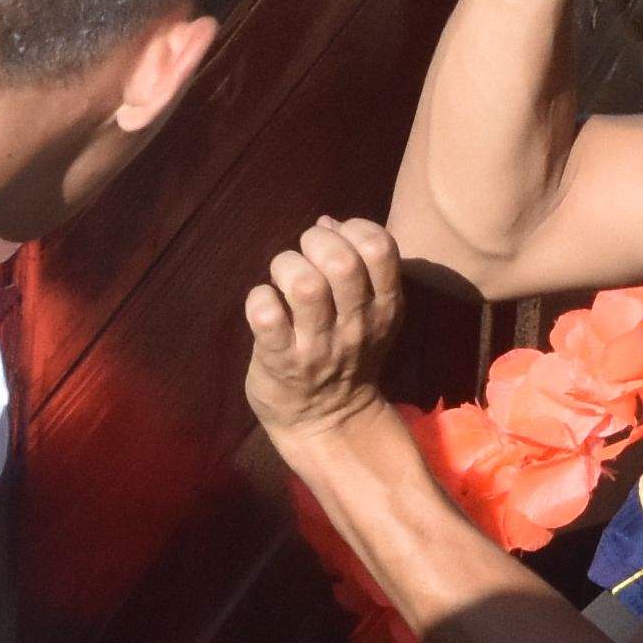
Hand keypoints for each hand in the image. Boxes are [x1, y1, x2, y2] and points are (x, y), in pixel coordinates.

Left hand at [239, 217, 406, 441]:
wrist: (328, 422)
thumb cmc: (344, 354)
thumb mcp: (369, 312)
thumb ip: (357, 264)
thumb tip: (328, 220)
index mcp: (383, 306)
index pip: (380, 247)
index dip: (352, 229)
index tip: (336, 240)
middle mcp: (356, 324)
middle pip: (342, 262)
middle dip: (314, 242)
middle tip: (303, 256)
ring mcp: (318, 345)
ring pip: (304, 285)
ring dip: (285, 267)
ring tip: (281, 280)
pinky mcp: (281, 361)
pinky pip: (265, 316)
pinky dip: (259, 299)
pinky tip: (264, 305)